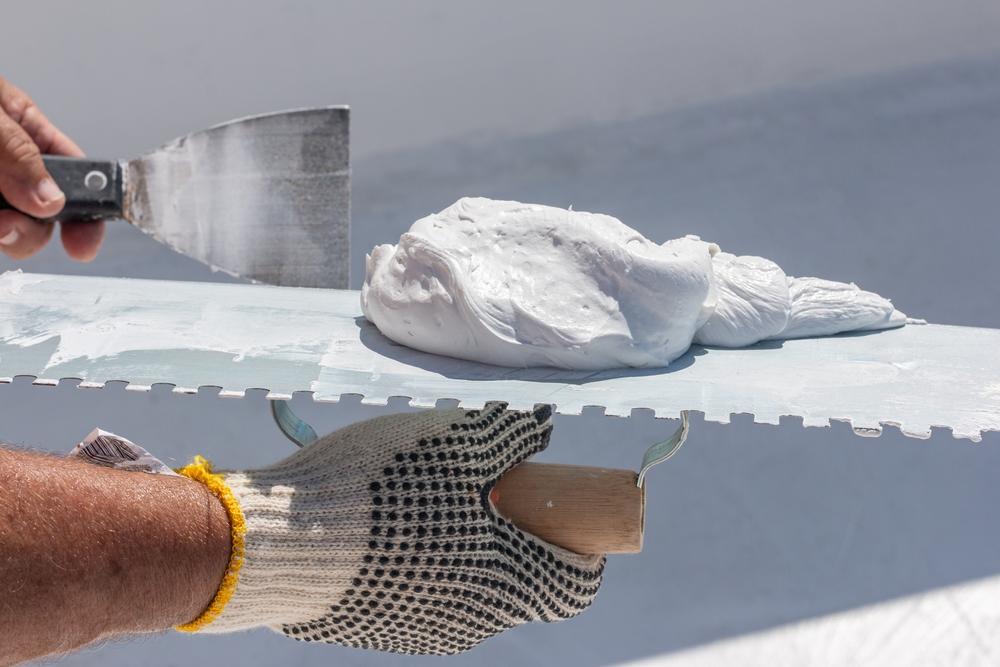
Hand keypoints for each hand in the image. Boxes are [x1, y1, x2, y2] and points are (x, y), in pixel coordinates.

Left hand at [0, 77, 102, 260]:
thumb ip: (17, 151)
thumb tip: (51, 199)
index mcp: (25, 129)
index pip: (75, 174)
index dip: (89, 209)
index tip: (84, 242)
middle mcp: (10, 163)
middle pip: (45, 213)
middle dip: (35, 229)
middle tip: (9, 228)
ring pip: (14, 228)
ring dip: (9, 235)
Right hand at [177, 403, 604, 654]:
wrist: (283, 541)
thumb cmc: (385, 487)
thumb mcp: (457, 443)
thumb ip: (510, 437)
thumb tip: (544, 430)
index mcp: (509, 580)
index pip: (577, 584)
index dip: (583, 546)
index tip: (565, 514)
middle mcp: (476, 620)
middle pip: (523, 584)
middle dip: (519, 539)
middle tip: (488, 491)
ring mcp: (427, 631)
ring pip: (472, 591)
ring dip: (469, 550)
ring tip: (429, 501)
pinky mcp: (383, 630)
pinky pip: (424, 597)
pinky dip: (425, 565)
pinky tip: (390, 529)